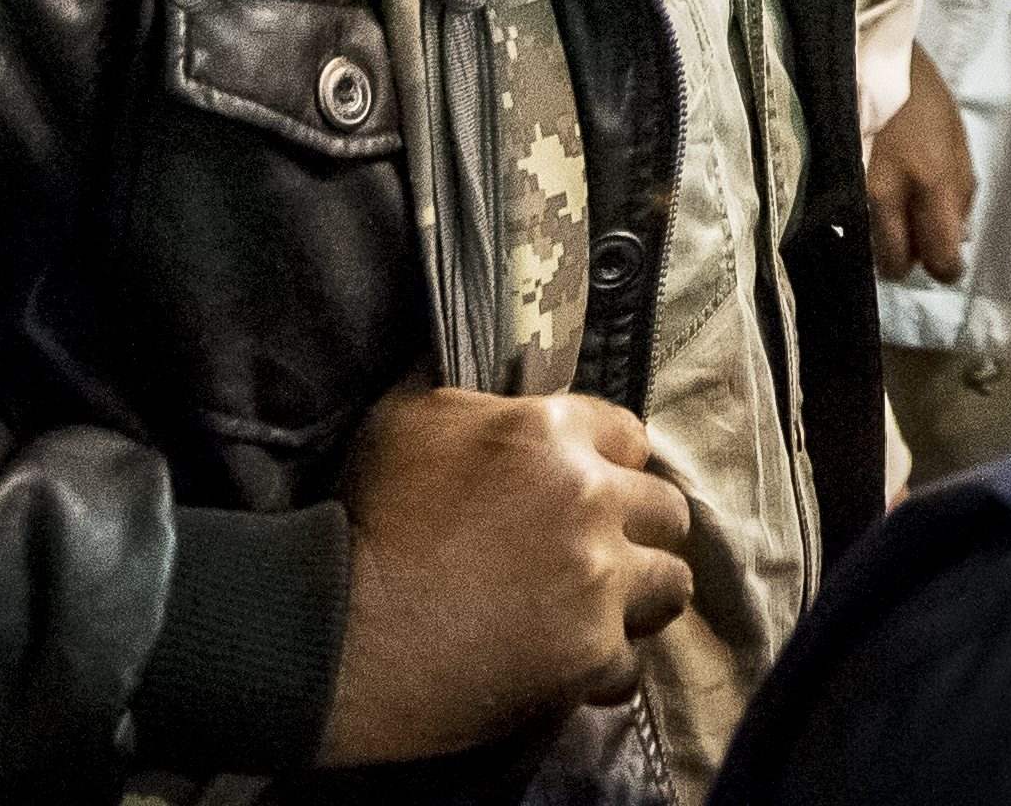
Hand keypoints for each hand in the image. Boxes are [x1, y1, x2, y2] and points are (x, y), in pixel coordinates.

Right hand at [317, 388, 693, 766]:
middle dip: (641, 531)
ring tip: (608, 610)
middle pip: (666, 511)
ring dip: (641, 597)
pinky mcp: (590, 655)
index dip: (612, 463)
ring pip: (669, 586)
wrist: (341, 631)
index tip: (592, 489)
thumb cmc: (368, 518)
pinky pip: (630, 665)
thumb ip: (457, 383)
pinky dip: (606, 669)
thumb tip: (466, 342)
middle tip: (605, 553)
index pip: (631, 436)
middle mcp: (591, 499)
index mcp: (551, 433)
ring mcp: (598, 581)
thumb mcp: (403, 419)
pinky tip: (577, 666)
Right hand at [870, 43, 973, 284]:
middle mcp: (890, 193)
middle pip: (895, 264)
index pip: (940, 255)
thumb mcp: (957, 137)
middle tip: (913, 241)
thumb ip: (961, 191)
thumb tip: (959, 237)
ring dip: (881, 245)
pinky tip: (867, 207)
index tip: (946, 262)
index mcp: (933, 180)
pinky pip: (847, 224)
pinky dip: (860, 225)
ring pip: (867, 249)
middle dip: (907, 261)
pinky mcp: (830, 181)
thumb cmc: (921, 94)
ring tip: (890, 221)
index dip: (945, 267)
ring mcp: (854, 189)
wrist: (867, 57)